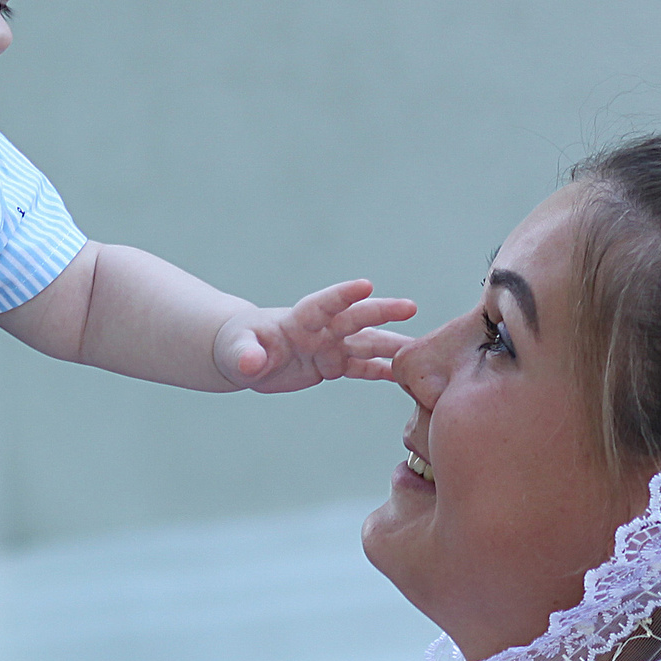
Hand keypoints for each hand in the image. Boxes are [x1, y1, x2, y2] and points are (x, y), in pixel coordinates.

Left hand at [214, 279, 415, 392]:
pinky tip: (408, 376)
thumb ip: (244, 355)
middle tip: (410, 307)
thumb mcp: (235, 351)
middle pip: (354, 318)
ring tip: (425, 349)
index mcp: (297, 319)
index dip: (342, 294)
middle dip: (380, 312)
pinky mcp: (333, 364)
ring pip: (367, 344)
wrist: (244, 355)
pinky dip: (384, 371)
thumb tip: (250, 364)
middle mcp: (320, 329)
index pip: (321, 304)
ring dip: (393, 345)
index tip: (366, 285)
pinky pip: (363, 368)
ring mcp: (330, 346)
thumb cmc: (237, 345)